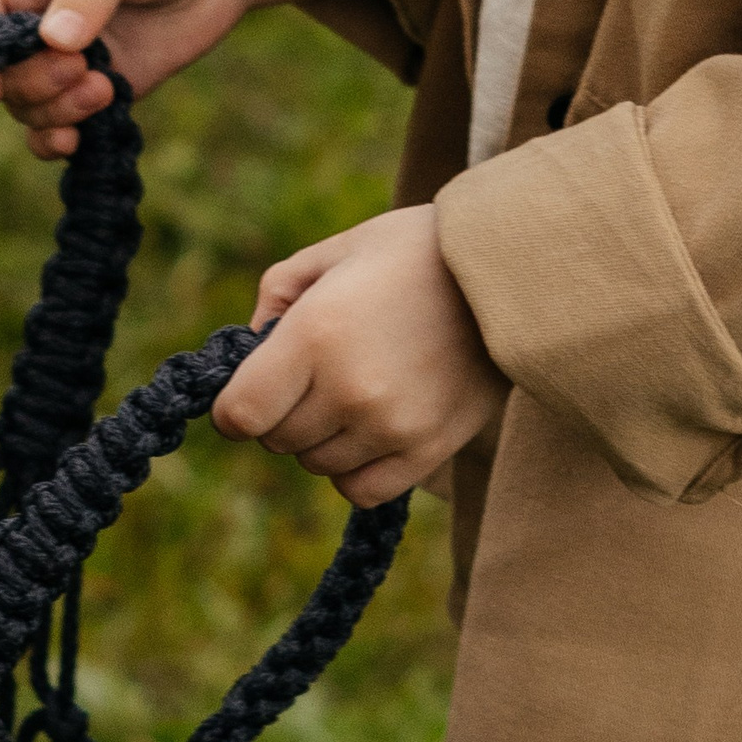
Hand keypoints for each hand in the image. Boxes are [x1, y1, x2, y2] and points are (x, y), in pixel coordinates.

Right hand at [0, 0, 366, 157]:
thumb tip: (54, 43)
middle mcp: (29, 20)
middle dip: (34, 84)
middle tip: (81, 68)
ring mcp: (62, 58)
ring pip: (28, 108)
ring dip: (57, 112)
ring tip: (104, 88)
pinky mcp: (95, 87)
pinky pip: (59, 128)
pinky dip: (62, 140)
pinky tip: (81, 140)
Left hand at [212, 205, 508, 506]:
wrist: (508, 273)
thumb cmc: (413, 253)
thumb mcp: (336, 251)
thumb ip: (276, 294)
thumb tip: (248, 348)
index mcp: (316, 336)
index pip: (239, 414)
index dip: (232, 408)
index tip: (248, 391)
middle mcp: (350, 390)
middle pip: (277, 440)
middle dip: (282, 412)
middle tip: (315, 376)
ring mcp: (391, 426)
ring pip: (316, 464)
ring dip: (321, 438)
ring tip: (355, 391)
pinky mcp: (427, 450)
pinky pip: (361, 489)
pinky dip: (354, 469)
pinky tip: (369, 432)